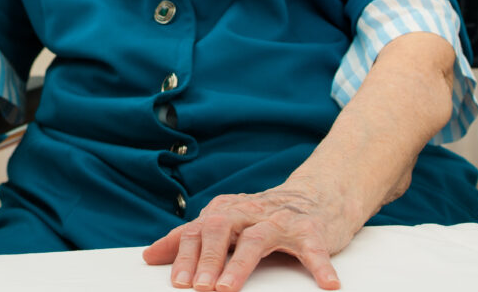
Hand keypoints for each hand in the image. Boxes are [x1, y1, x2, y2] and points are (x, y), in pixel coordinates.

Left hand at [142, 180, 356, 291]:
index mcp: (227, 211)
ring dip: (240, 265)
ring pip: (257, 239)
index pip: (198, 230)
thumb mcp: (226, 223)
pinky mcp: (311, 231)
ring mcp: (281, 221)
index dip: (184, 254)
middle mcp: (250, 212)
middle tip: (198, 287)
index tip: (175, 281)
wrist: (317, 195)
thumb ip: (191, 238)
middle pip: (221, 229)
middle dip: (207, 259)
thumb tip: (150, 255)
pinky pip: (314, 250)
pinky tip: (327, 285)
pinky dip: (320, 266)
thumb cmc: (264, 216)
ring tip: (228, 288)